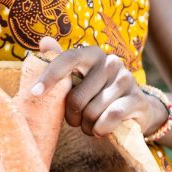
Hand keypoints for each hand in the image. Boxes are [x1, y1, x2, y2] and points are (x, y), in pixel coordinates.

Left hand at [31, 37, 161, 137]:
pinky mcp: (137, 99)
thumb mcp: (79, 79)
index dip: (50, 76)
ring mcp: (126, 79)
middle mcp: (110, 62)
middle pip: (76, 98)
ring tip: (91, 125)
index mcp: (92, 54)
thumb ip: (61, 63)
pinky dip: (101, 129)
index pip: (68, 59)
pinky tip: (102, 129)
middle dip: (73, 117)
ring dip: (88, 126)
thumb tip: (44, 42)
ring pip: (92, 112)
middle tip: (77, 121)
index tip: (34, 93)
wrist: (134, 108)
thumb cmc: (98, 94)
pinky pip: (110, 117)